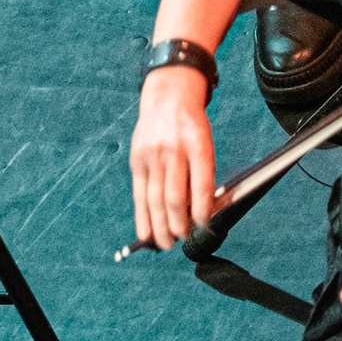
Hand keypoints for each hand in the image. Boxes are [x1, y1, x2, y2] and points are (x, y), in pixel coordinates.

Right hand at [130, 66, 216, 249]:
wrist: (168, 97)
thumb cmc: (192, 127)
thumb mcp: (204, 143)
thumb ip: (201, 174)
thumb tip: (200, 214)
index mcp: (198, 144)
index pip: (202, 185)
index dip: (203, 211)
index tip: (205, 227)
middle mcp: (173, 150)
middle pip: (175, 197)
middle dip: (180, 225)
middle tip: (184, 239)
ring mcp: (152, 155)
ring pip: (155, 200)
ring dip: (162, 227)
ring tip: (168, 243)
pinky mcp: (137, 160)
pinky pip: (139, 195)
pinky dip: (142, 218)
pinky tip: (146, 235)